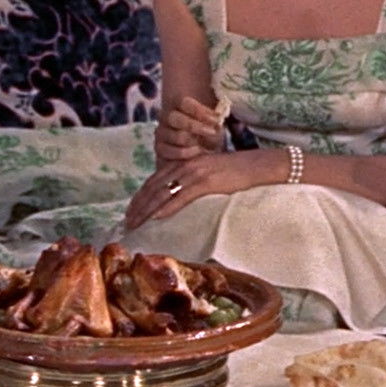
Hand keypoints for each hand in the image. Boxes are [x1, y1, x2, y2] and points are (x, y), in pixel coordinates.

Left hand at [125, 149, 283, 229]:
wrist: (258, 165)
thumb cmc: (236, 172)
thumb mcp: (208, 173)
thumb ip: (191, 181)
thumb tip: (178, 199)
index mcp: (184, 162)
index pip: (154, 180)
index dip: (140, 197)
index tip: (130, 212)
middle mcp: (185, 165)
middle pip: (153, 187)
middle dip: (138, 206)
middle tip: (127, 222)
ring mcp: (194, 172)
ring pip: (163, 192)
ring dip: (147, 210)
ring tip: (136, 223)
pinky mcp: (206, 181)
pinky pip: (181, 196)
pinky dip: (167, 207)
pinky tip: (156, 217)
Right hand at [154, 96, 223, 163]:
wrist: (201, 150)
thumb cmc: (208, 133)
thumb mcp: (213, 125)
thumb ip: (214, 121)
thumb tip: (217, 121)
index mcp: (177, 104)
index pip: (183, 103)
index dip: (199, 111)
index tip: (216, 119)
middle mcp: (165, 116)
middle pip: (176, 118)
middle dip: (195, 126)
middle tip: (211, 132)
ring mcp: (161, 132)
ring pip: (176, 136)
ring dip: (193, 141)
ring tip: (204, 144)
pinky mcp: (160, 148)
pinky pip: (172, 151)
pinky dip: (187, 153)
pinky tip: (197, 151)